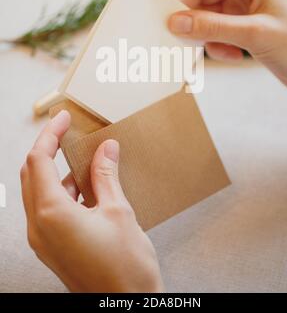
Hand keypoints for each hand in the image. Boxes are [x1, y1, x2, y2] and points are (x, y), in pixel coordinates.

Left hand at [20, 110, 163, 292]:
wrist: (128, 308)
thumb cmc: (125, 268)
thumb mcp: (118, 211)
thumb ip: (106, 176)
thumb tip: (106, 149)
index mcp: (50, 214)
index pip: (39, 160)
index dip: (50, 134)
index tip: (64, 118)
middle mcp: (39, 227)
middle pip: (32, 174)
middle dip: (48, 150)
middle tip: (67, 132)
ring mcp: (44, 240)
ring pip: (40, 192)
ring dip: (59, 172)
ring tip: (86, 159)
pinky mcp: (53, 248)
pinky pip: (49, 210)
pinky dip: (64, 192)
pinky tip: (88, 187)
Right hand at [151, 0, 286, 90]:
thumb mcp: (254, 35)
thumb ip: (212, 27)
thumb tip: (175, 21)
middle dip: (190, 18)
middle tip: (172, 34)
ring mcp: (242, 5)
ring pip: (205, 16)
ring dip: (207, 37)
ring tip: (222, 52)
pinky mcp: (240, 23)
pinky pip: (214, 30)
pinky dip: (217, 45)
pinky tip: (232, 56)